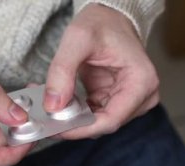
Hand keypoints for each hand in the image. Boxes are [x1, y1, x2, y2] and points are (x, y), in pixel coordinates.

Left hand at [44, 4, 158, 138]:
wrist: (109, 18)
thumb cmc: (101, 23)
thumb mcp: (77, 39)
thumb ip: (62, 72)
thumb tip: (53, 106)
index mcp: (141, 82)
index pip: (110, 120)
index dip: (81, 129)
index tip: (55, 129)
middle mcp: (141, 96)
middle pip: (102, 124)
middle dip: (71, 124)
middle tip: (43, 118)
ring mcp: (129, 100)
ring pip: (95, 122)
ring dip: (70, 118)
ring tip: (45, 107)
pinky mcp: (115, 99)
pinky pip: (92, 114)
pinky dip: (73, 111)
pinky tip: (57, 102)